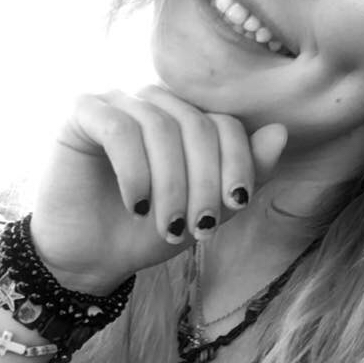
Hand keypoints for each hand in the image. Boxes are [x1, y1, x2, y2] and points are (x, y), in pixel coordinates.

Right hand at [30, 85, 287, 292]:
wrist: (89, 259)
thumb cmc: (147, 233)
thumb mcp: (207, 211)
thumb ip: (244, 175)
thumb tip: (281, 132)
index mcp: (185, 119)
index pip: (226, 123)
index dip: (238, 162)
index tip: (235, 205)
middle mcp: (153, 103)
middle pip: (197, 125)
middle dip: (204, 182)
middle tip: (199, 228)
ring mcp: (116, 103)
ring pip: (161, 127)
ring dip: (171, 184)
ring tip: (166, 225)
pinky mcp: (82, 114)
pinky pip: (119, 129)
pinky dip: (135, 171)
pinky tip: (138, 205)